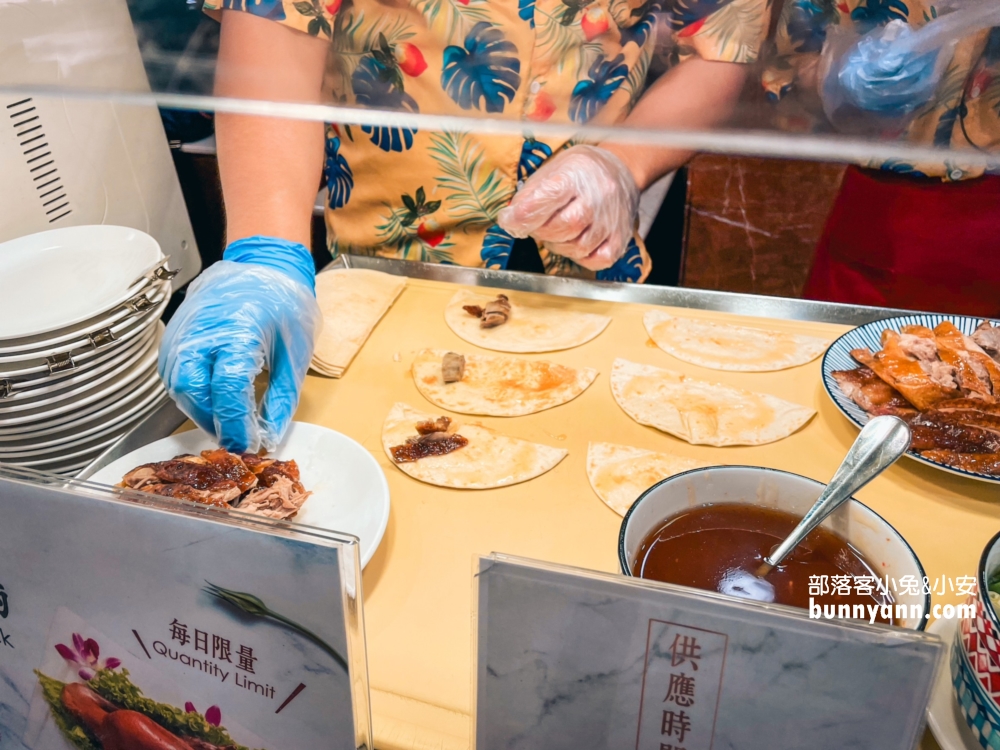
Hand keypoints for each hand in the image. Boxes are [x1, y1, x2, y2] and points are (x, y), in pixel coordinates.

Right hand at [158, 236, 321, 452]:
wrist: (262, 265)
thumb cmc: (283, 302)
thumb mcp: (296, 352)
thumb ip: (282, 398)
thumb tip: (270, 435)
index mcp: (238, 331)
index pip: (228, 389)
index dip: (237, 424)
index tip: (250, 443)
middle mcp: (203, 330)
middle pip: (193, 391)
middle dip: (213, 421)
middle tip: (237, 437)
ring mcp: (183, 331)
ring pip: (178, 386)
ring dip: (200, 411)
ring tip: (227, 422)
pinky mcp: (174, 334)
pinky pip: (173, 373)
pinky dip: (190, 394)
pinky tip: (212, 401)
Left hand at [498, 145, 638, 270]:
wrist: (618, 168)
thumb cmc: (578, 172)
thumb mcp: (550, 171)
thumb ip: (529, 195)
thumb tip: (512, 220)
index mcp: (574, 176)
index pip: (542, 202)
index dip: (519, 217)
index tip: (509, 220)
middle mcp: (597, 197)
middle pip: (561, 228)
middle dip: (541, 232)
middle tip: (537, 226)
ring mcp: (611, 219)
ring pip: (577, 247)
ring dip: (559, 246)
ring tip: (557, 232)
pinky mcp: (621, 237)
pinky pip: (598, 260)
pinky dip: (581, 258)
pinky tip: (575, 244)